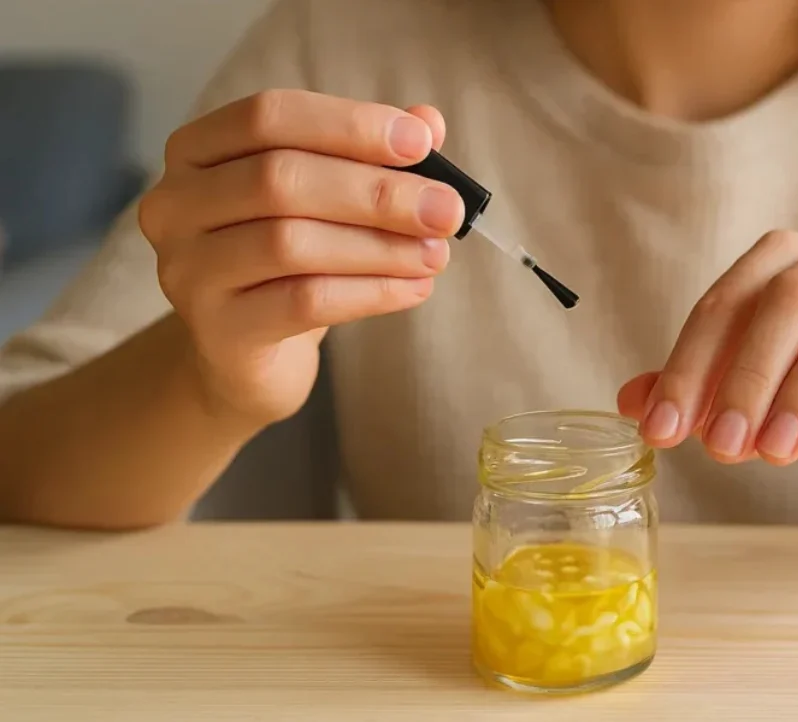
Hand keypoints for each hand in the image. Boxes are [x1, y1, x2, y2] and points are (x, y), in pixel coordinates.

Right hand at [139, 90, 463, 424]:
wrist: (247, 355)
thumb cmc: (290, 261)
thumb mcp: (327, 199)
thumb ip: (371, 154)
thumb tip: (430, 121)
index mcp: (197, 150)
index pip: (269, 116)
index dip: (350, 125)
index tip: (421, 143)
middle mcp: (175, 204)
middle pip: (280, 179)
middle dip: (378, 192)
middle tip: (447, 210)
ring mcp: (187, 269)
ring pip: (291, 243)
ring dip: (380, 246)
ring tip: (436, 254)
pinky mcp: (218, 329)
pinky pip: (303, 303)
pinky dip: (370, 292)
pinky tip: (414, 288)